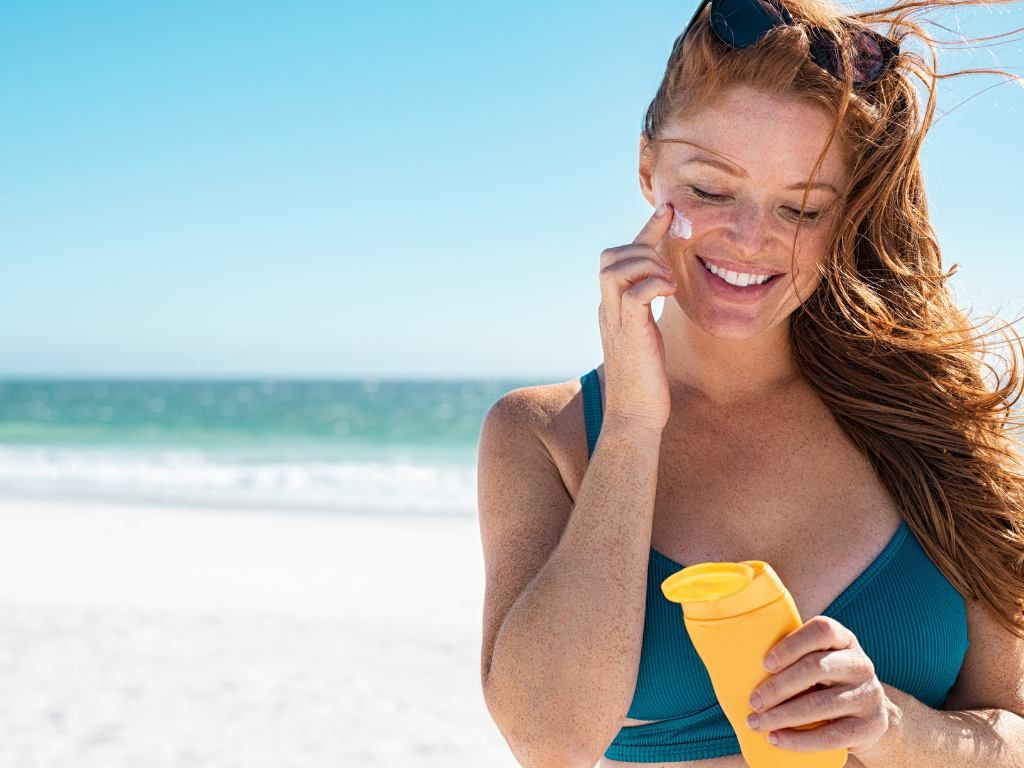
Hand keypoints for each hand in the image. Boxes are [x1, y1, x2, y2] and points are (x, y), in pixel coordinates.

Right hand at [598, 202, 676, 433]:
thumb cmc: (645, 381)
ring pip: (616, 269)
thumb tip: (662, 290)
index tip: (669, 211)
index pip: (621, 257)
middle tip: (670, 265)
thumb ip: (647, 311)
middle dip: (643, 247)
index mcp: (612, 307)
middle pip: (610, 256)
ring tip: (670, 283)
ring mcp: (615, 322)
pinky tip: (670, 294)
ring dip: (648, 266)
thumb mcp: (647, 337)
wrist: (635, 417)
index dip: (645, 231)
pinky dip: (654, 284)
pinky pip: (635, 295)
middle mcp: (608, 310)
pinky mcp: (630, 335)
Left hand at [744, 615, 897, 756]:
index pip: (822, 630)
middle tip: (753, 702)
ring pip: (821, 705)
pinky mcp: (870, 725)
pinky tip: (776, 739)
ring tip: (756, 722)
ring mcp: (868, 694)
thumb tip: (734, 660)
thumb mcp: (820, 660)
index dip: (792, 645)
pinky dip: (799, 740)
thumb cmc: (827, 681)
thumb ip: (793, 656)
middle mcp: (860, 663)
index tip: (765, 664)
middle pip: (816, 668)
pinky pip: (831, 736)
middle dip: (778, 687)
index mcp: (844, 639)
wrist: (870, 714)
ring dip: (782, 716)